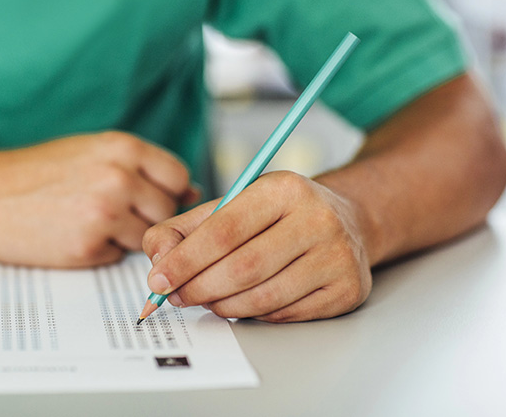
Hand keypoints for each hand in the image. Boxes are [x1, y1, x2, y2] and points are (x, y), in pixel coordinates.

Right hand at [0, 132, 197, 267]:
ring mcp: (105, 214)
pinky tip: (73, 235)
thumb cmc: (36, 172)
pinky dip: (102, 250)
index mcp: (122, 148)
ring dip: (125, 235)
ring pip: (146, 237)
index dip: (168, 192)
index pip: (179, 177)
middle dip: (146, 216)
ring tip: (89, 221)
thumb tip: (189, 191)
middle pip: (166, 211)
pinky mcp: (88, 247)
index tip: (151, 198)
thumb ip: (139, 167)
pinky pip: (117, 256)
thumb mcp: (92, 151)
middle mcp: (119, 178)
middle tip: (112, 212)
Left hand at [141, 171, 370, 321]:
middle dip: (199, 288)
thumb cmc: (280, 214)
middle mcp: (317, 219)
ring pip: (262, 298)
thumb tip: (157, 259)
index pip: (224, 231)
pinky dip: (255, 315)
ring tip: (209, 299)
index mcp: (283, 189)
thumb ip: (187, 228)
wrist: (348, 220)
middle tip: (177, 296)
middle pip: (242, 268)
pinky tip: (245, 302)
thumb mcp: (235, 204)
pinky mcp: (347, 289)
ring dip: (224, 306)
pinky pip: (285, 314)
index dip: (185, 260)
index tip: (159, 279)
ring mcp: (337, 256)